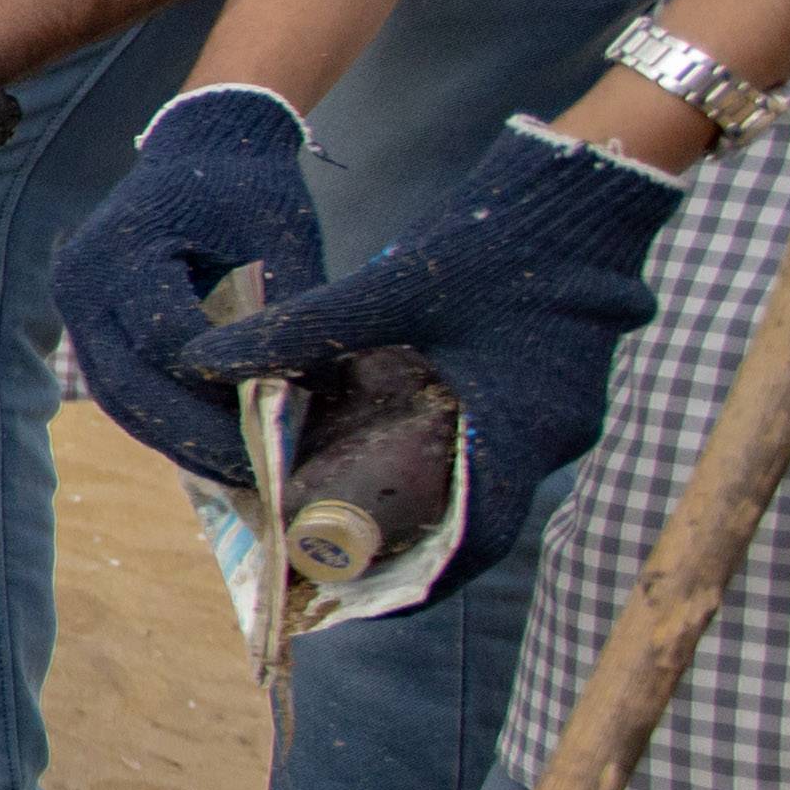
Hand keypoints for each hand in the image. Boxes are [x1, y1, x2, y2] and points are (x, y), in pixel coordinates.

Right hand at [53, 82, 320, 480]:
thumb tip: (314, 399)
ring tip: (237, 470)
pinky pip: (121, 387)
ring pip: (119, 399)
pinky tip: (211, 446)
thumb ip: (291, 312)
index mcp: (121, 250)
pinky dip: (164, 420)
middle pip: (130, 385)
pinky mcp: (90, 326)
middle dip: (193, 436)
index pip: (168, 340)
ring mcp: (75, 308)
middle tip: (256, 471)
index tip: (281, 419)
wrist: (203, 146)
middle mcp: (80, 283)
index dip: (223, 386)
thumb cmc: (248, 187)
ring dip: (175, 440)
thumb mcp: (282, 238)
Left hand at [170, 117, 677, 587]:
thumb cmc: (497, 240)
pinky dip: (450, 453)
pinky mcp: (558, 386)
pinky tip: (392, 437)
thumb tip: (202, 360)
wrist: (587, 190)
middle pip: (475, 519)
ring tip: (348, 500)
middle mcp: (552, 438)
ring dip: (427, 496)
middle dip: (407, 542)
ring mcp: (564, 414)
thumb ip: (300, 331)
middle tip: (332, 550)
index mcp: (521, 430)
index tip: (356, 599)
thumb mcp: (391, 289)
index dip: (415, 583)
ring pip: (488, 480)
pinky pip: (503, 441)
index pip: (474, 545)